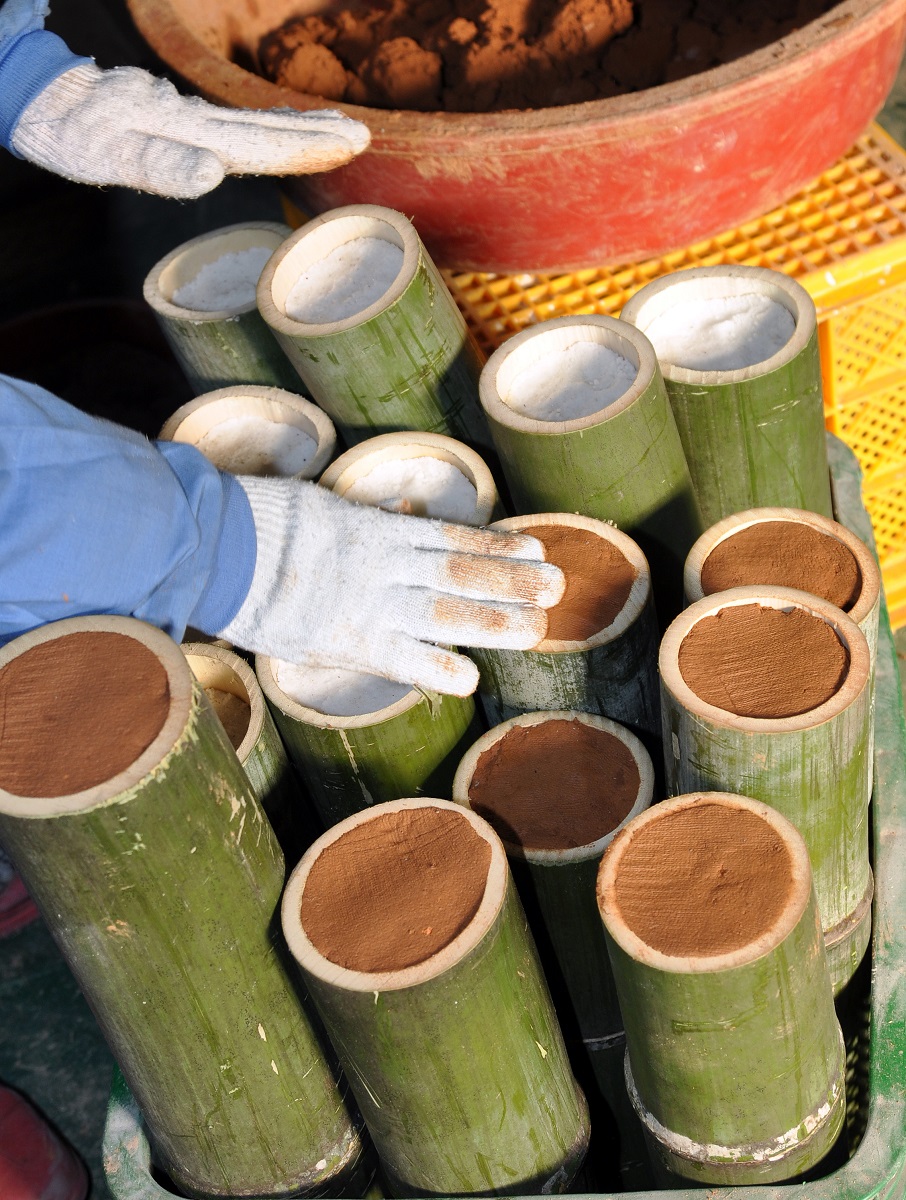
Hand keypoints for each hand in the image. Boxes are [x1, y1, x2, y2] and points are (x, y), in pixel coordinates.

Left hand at [11, 63, 369, 197]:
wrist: (43, 97)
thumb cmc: (72, 131)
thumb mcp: (106, 154)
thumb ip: (158, 165)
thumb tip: (212, 173)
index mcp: (190, 134)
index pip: (261, 143)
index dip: (307, 146)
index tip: (351, 142)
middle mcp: (196, 124)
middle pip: (266, 130)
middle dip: (316, 135)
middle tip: (362, 137)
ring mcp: (189, 119)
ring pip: (254, 123)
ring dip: (298, 129)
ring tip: (339, 133)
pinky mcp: (178, 120)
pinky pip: (234, 123)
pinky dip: (264, 124)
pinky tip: (278, 128)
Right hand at [216, 478, 565, 695]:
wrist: (214, 544)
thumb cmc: (260, 522)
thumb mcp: (320, 507)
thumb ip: (365, 523)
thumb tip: (402, 517)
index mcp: (376, 529)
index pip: (451, 538)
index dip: (496, 545)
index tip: (533, 547)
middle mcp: (383, 564)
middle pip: (461, 573)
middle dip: (512, 580)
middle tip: (556, 585)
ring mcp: (367, 602)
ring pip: (445, 612)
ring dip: (494, 621)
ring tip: (537, 629)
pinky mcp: (344, 639)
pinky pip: (400, 658)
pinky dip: (435, 668)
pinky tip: (469, 680)